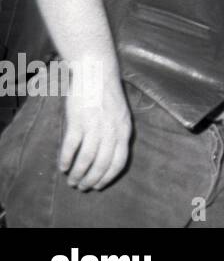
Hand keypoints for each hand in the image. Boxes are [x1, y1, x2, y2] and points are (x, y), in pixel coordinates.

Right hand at [60, 61, 131, 190]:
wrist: (96, 73)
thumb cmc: (107, 95)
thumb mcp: (121, 115)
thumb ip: (118, 134)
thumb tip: (110, 156)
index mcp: (124, 130)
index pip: (119, 162)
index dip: (108, 177)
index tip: (98, 186)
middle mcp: (112, 130)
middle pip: (102, 164)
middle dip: (91, 179)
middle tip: (81, 187)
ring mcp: (95, 126)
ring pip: (86, 159)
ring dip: (78, 173)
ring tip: (71, 180)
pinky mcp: (78, 121)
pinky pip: (71, 147)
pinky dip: (66, 160)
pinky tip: (62, 167)